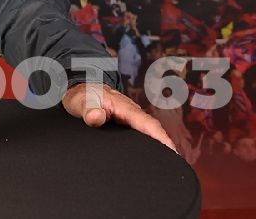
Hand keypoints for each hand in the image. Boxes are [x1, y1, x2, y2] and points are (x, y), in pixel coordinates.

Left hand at [62, 83, 177, 153]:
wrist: (79, 90)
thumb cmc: (82, 96)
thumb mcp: (81, 102)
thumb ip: (88, 109)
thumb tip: (96, 117)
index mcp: (124, 107)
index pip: (148, 123)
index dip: (161, 138)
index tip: (172, 152)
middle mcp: (131, 112)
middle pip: (153, 130)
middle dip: (166, 146)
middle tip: (175, 165)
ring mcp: (130, 117)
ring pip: (148, 132)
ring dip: (159, 145)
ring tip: (168, 164)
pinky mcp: (126, 122)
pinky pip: (141, 133)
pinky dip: (149, 142)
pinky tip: (151, 155)